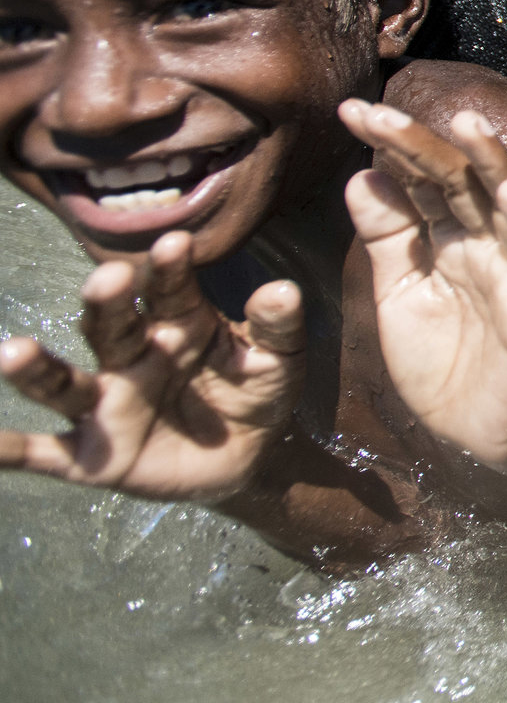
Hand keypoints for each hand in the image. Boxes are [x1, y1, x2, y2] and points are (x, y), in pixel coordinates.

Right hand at [0, 231, 306, 504]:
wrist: (249, 458)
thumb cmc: (255, 392)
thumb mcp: (277, 359)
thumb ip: (277, 326)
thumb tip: (282, 290)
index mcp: (177, 323)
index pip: (169, 290)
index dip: (169, 268)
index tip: (176, 243)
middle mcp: (132, 356)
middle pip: (110, 326)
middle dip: (105, 304)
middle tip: (105, 280)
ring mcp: (107, 403)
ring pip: (64, 382)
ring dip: (36, 370)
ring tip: (13, 353)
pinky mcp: (92, 455)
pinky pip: (45, 453)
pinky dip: (11, 450)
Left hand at [342, 99, 506, 471]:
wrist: (479, 434)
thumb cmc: (443, 366)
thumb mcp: (397, 297)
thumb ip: (386, 239)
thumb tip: (362, 174)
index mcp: (444, 239)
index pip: (419, 179)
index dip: (390, 145)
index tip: (350, 110)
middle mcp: (480, 243)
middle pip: (454, 179)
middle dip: (418, 142)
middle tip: (376, 110)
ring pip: (503, 203)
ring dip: (488, 161)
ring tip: (466, 120)